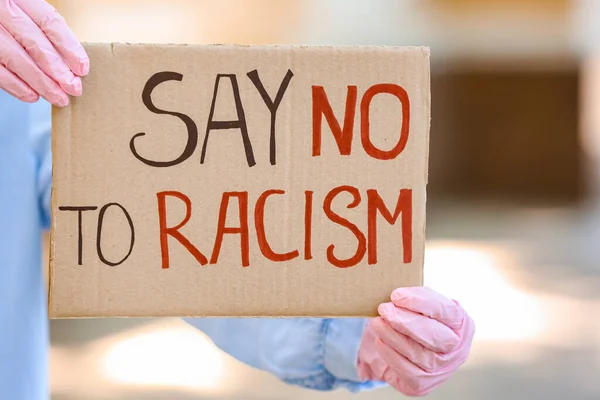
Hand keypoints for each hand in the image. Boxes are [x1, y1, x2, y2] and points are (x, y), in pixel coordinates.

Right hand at [0, 0, 88, 105]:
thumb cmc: (7, 16)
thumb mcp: (24, 9)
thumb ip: (42, 28)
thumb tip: (70, 60)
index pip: (50, 22)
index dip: (69, 47)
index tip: (82, 68)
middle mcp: (3, 10)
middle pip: (36, 44)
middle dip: (59, 71)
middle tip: (74, 88)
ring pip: (18, 60)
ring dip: (42, 83)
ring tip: (58, 97)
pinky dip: (17, 86)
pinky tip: (32, 95)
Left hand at [357, 287, 474, 395]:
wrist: (409, 350)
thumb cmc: (418, 321)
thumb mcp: (421, 307)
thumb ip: (415, 300)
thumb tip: (395, 297)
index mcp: (461, 324)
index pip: (445, 310)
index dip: (420, 301)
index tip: (396, 295)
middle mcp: (456, 349)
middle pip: (435, 336)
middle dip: (405, 321)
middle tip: (384, 309)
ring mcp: (442, 369)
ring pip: (419, 354)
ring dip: (393, 336)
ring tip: (377, 323)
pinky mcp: (424, 384)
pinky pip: (407, 371)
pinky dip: (391, 355)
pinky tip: (380, 341)